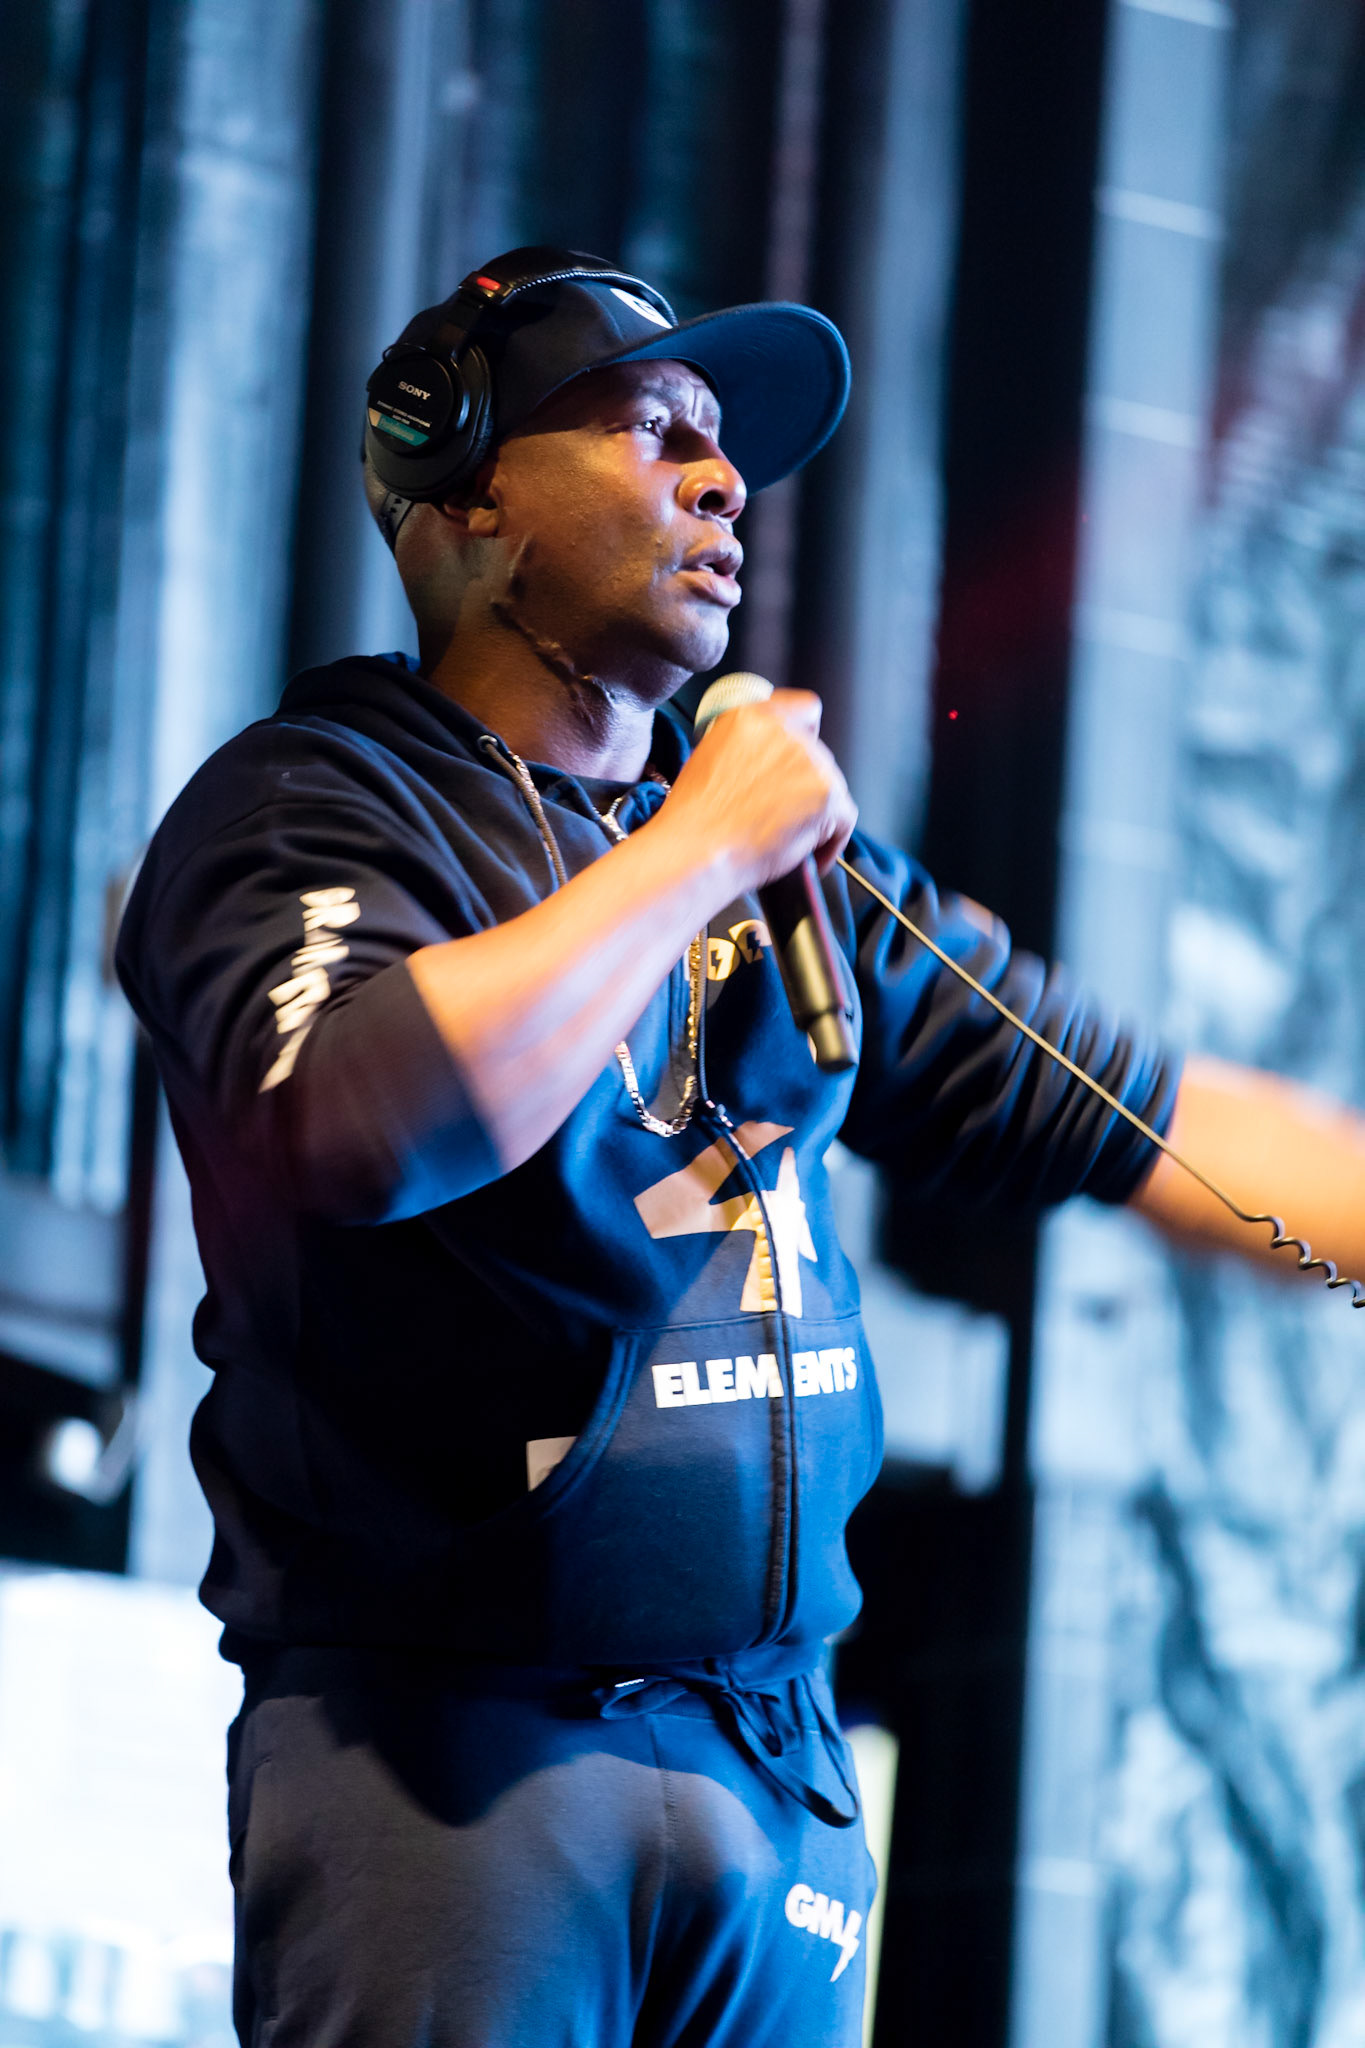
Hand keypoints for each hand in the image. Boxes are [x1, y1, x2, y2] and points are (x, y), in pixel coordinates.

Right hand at [657, 690, 857, 894]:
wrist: (697, 849)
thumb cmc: (695, 819)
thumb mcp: (709, 759)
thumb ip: (746, 748)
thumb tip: (770, 766)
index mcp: (751, 717)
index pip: (805, 708)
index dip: (807, 735)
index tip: (800, 760)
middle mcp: (784, 732)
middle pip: (819, 756)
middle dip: (806, 787)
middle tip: (782, 816)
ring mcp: (810, 761)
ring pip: (832, 788)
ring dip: (817, 814)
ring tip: (787, 840)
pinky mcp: (828, 794)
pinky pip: (844, 819)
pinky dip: (831, 842)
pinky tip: (807, 856)